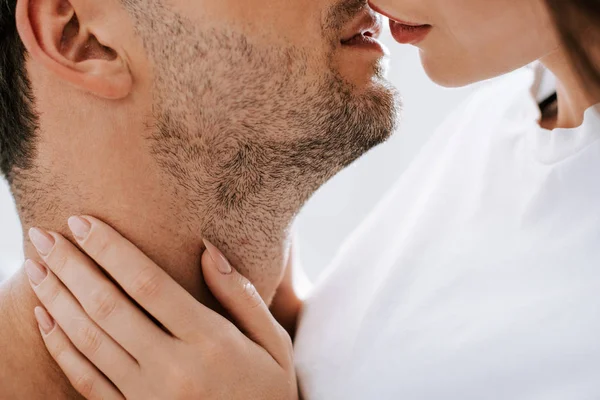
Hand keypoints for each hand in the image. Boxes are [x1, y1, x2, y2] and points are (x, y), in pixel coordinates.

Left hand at [25, 216, 297, 399]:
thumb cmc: (269, 391)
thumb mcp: (273, 343)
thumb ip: (242, 296)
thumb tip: (208, 249)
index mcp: (211, 342)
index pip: (148, 284)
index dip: (110, 250)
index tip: (83, 221)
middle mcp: (173, 369)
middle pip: (109, 307)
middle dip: (71, 267)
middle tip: (44, 236)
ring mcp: (148, 397)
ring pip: (90, 340)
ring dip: (57, 300)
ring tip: (36, 268)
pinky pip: (86, 380)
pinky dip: (61, 347)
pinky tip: (44, 318)